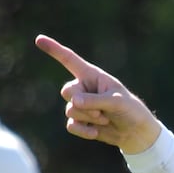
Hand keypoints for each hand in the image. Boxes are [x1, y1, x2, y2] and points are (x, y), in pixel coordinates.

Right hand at [35, 35, 161, 153]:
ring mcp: (80, 105)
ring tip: (105, 118)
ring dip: (88, 118)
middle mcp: (83, 88)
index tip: (39, 39)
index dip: (54, 49)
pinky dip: (83, 130)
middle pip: (66, 91)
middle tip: (101, 111)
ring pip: (70, 110)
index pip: (69, 60)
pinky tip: (96, 132)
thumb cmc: (129, 110)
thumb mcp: (116, 102)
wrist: (134, 132)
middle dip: (83, 104)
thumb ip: (95, 100)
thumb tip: (74, 102)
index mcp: (92, 75)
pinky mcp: (80, 122)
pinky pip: (71, 126)